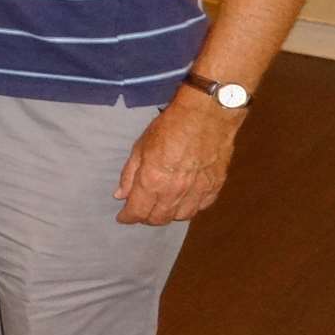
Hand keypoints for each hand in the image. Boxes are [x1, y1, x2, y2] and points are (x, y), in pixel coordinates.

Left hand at [114, 91, 244, 224]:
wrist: (206, 115)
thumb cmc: (170, 126)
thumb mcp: (140, 146)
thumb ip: (129, 174)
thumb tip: (120, 195)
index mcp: (153, 181)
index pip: (138, 211)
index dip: (128, 217)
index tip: (123, 217)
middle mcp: (175, 191)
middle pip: (159, 218)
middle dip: (146, 218)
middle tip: (141, 212)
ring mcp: (198, 191)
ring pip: (182, 216)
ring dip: (169, 215)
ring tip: (161, 208)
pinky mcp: (215, 186)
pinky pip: (201, 207)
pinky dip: (190, 208)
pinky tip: (184, 201)